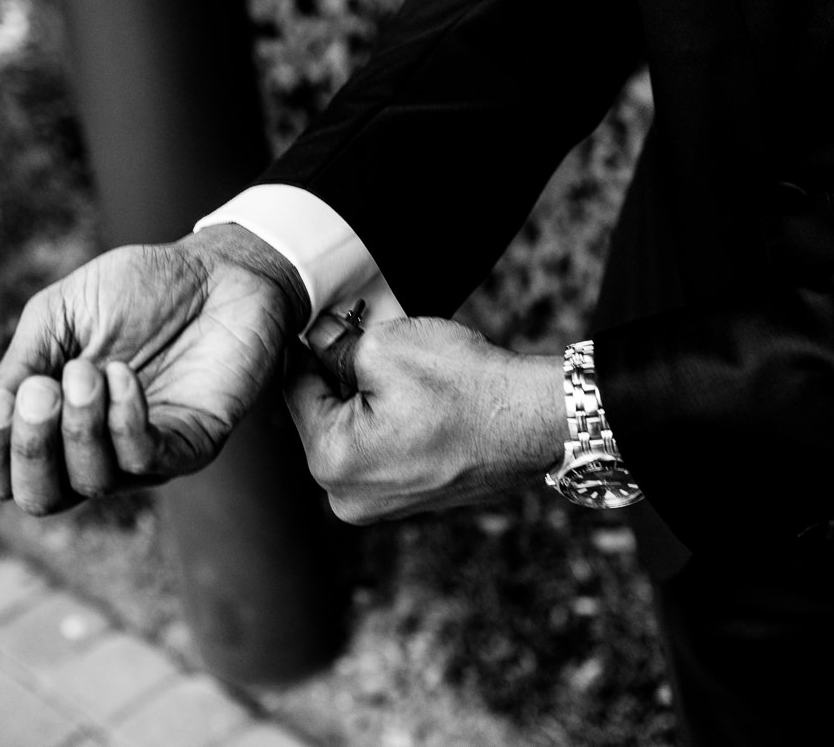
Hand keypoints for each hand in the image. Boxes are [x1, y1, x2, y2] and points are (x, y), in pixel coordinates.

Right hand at [0, 225, 308, 514]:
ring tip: (88, 369)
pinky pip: (146, 459)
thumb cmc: (140, 288)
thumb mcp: (60, 317)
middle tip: (39, 391)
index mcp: (58, 424)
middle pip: (44, 498)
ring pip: (92, 483)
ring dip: (78, 427)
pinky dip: (123, 422)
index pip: (8, 476)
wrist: (219, 270)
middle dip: (29, 449)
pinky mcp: (193, 444)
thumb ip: (18, 368)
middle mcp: (99, 451)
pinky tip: (122, 376)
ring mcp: (147, 454)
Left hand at [287, 317, 565, 523]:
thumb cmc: (467, 385)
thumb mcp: (386, 344)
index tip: (333, 325)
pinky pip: (384, 453)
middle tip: (382, 350)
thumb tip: (316, 342)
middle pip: (323, 417)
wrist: (537, 420)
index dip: (313, 348)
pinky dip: (395, 426)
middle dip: (345, 381)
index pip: (296, 388)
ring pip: (354, 435)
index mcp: (332, 461)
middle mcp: (348, 498)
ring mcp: (382, 507)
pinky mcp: (411, 502)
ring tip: (413, 383)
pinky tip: (428, 407)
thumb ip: (336, 345)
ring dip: (370, 404)